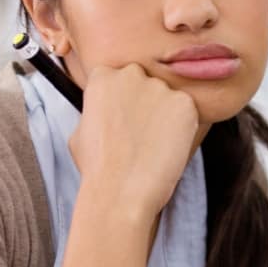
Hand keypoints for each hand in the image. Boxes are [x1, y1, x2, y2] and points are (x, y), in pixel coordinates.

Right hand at [70, 64, 200, 217]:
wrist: (120, 192)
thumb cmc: (96, 168)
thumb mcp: (80, 130)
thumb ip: (97, 110)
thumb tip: (107, 109)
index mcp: (103, 77)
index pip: (118, 76)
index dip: (123, 100)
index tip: (123, 119)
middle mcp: (131, 74)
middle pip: (145, 81)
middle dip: (145, 101)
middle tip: (142, 132)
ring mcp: (160, 88)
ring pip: (167, 96)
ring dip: (165, 115)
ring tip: (155, 145)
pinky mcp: (184, 104)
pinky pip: (187, 110)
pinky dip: (183, 127)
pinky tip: (169, 147)